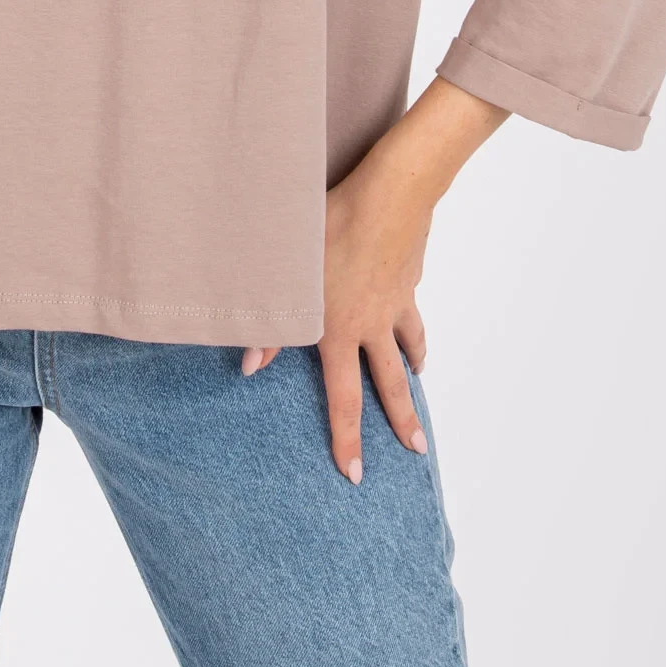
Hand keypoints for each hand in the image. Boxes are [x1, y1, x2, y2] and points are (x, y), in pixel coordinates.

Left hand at [239, 77, 508, 483]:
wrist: (389, 192)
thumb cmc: (330, 224)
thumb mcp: (289, 272)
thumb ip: (268, 324)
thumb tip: (248, 367)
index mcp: (338, 330)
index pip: (343, 399)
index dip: (348, 440)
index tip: (355, 474)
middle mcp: (371, 326)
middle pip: (388, 386)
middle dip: (400, 423)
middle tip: (415, 453)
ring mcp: (395, 304)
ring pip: (408, 352)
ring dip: (412, 375)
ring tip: (417, 386)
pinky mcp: (408, 280)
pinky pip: (412, 316)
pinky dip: (415, 331)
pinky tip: (410, 326)